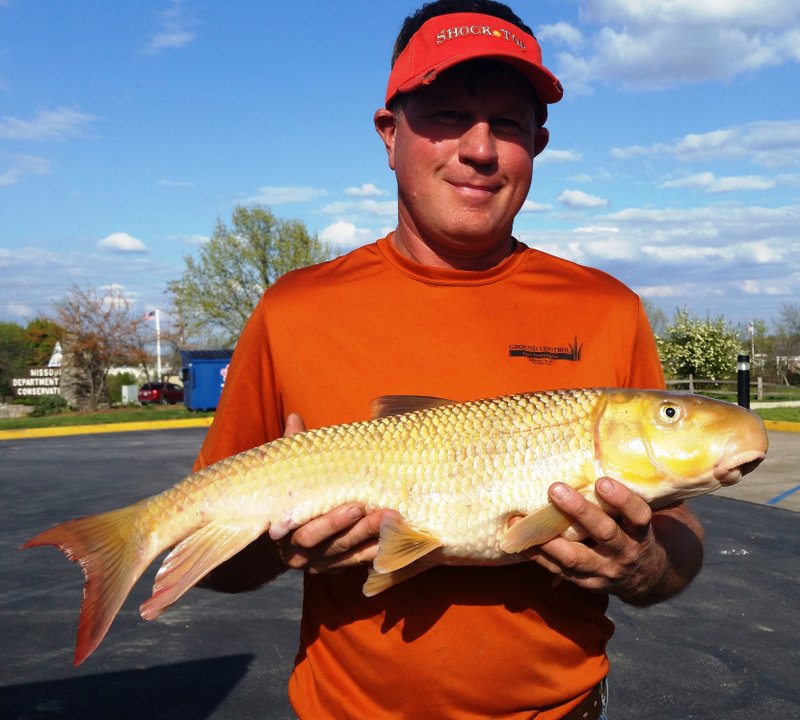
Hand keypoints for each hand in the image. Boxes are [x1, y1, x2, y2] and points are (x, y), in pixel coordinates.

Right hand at [277, 413, 393, 573]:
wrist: (282, 526)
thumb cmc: (290, 491)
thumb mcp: (290, 472)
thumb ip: (293, 449)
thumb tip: (295, 417)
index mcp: (284, 530)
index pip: (306, 531)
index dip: (331, 521)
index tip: (356, 505)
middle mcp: (299, 553)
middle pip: (330, 546)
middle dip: (357, 529)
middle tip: (382, 513)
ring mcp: (319, 563)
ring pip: (347, 554)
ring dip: (372, 538)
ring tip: (396, 519)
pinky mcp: (335, 568)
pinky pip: (358, 562)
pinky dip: (377, 551)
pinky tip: (396, 537)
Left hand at [516, 478, 669, 600]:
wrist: (645, 579)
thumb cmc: (634, 533)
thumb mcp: (638, 518)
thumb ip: (626, 496)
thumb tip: (601, 454)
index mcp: (641, 534)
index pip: (638, 516)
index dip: (623, 500)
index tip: (602, 482)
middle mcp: (626, 553)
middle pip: (604, 533)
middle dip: (579, 511)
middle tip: (555, 489)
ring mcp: (605, 572)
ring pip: (576, 557)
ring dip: (549, 538)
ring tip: (524, 520)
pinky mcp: (586, 584)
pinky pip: (559, 570)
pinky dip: (538, 555)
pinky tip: (519, 539)